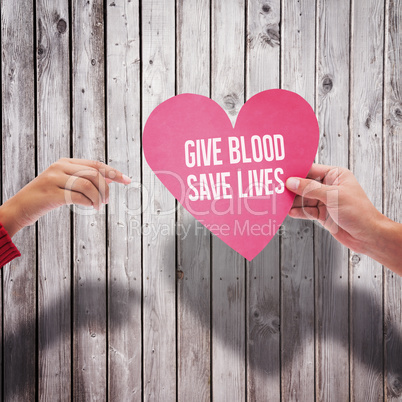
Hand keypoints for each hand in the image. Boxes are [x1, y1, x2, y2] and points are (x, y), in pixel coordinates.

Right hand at [0, 158, 130, 236]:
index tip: (128, 180)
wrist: (20, 207)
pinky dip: (89, 202)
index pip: (96, 164)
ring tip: (99, 206)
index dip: (114, 172)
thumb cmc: (47, 197)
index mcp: (66, 162)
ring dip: (98, 197)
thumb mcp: (67, 184)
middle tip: (107, 201)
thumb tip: (111, 178)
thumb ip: (86, 179)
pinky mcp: (51, 193)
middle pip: (94, 173)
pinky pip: (78, 196)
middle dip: (106, 188)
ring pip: (88, 184)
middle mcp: (60, 167)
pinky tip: (90, 207)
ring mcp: (54, 179)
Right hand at [286, 163, 401, 274]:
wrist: (368, 236)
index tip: (281, 174)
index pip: (311, 170)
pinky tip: (289, 212)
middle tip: (276, 189)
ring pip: (303, 199)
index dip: (296, 172)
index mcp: (335, 175)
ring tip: (280, 202)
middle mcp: (329, 186)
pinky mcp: (322, 214)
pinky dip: (298, 212)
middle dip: (292, 188)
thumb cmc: (358, 212)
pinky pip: (306, 211)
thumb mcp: (333, 196)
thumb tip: (291, 182)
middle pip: (304, 185)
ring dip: (293, 202)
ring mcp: (325, 201)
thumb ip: (310, 189)